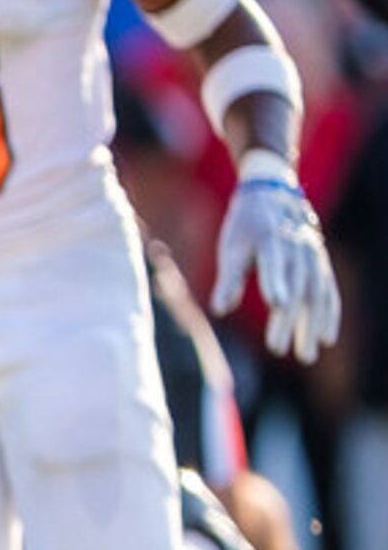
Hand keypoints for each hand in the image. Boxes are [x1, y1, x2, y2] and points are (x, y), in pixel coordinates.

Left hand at [213, 172, 341, 361]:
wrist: (274, 195)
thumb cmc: (246, 226)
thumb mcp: (231, 246)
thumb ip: (229, 278)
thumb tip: (220, 310)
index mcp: (270, 241)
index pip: (273, 265)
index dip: (275, 283)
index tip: (276, 306)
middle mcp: (297, 250)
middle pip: (294, 289)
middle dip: (288, 321)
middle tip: (278, 350)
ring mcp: (313, 258)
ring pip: (315, 295)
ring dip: (312, 325)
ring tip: (306, 355)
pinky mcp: (321, 264)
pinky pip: (329, 292)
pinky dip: (330, 314)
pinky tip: (326, 338)